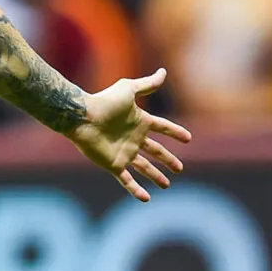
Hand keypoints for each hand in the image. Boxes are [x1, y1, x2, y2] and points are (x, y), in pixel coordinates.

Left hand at [67, 68, 190, 201]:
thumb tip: (164, 72)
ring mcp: (123, 152)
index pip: (162, 127)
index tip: (188, 139)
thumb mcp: (128, 90)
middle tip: (180, 168)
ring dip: (155, 176)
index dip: (175, 132)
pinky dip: (136, 190)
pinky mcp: (113, 164)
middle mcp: (132, 138)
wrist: (82, 117)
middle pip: (155, 151)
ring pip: (144, 167)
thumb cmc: (104, 101)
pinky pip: (127, 180)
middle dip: (167, 160)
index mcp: (139, 121)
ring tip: (166, 185)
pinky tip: (146, 198)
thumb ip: (147, 84)